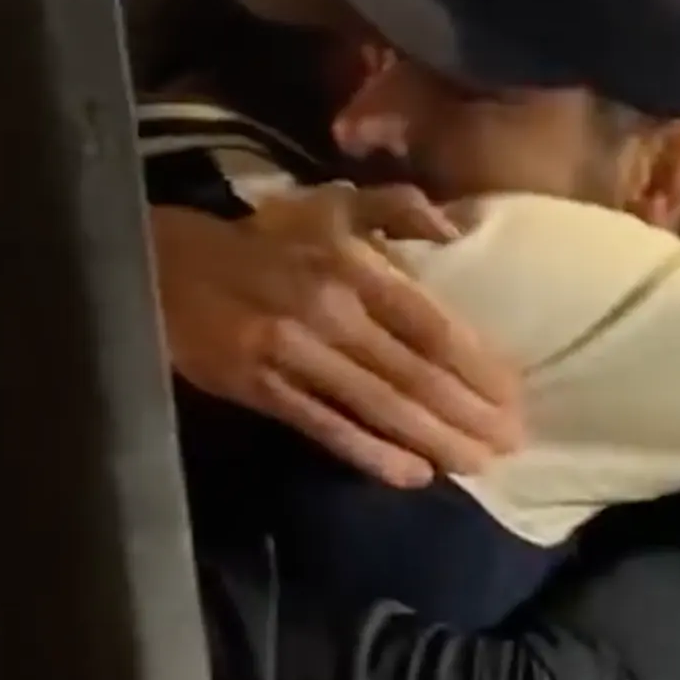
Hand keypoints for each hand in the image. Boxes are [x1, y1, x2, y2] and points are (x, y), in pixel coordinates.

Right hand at [149, 184, 523, 486]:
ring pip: (380, 405)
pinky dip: (372, 453)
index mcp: (354, 267)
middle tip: (513, 445)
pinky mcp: (261, 388)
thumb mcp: (330, 204)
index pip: (432, 325)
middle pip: (416, 373)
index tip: (517, 397)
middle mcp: (331, 311)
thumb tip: (456, 228)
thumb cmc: (263, 238)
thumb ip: (397, 208)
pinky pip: (327, 427)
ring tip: (478, 465)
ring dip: (434, 440)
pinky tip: (413, 475)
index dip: (478, 365)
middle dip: (469, 414)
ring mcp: (294, 353)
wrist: (163, 264)